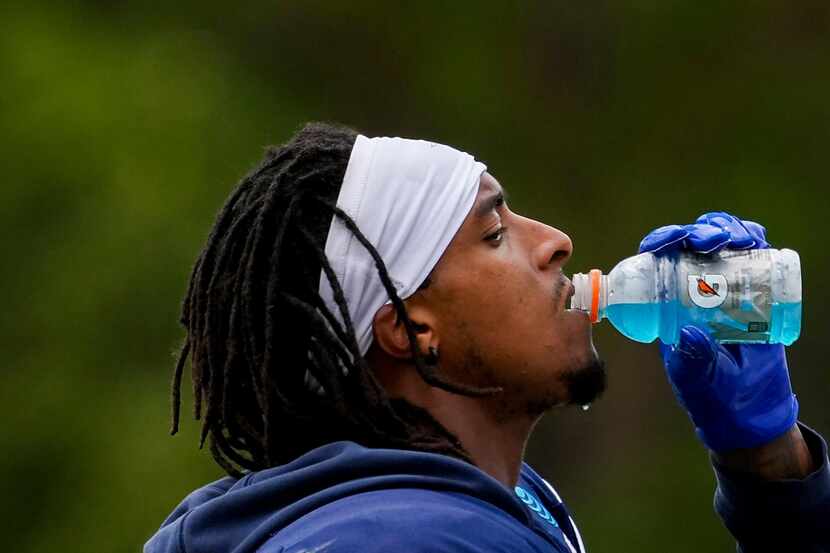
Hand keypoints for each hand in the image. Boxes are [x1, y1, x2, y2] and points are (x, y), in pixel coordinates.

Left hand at [639, 212, 798, 453]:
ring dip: (726, 229)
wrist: (749, 410)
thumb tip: (690, 334)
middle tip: (708, 241)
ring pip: (721, 243)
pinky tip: (754, 239)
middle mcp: (693, 290)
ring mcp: (725, 287)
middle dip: (697, 232)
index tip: (667, 243)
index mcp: (667, 305)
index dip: (661, 244)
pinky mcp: (756, 291)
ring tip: (735, 238)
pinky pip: (753, 256)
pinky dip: (754, 239)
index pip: (658, 263)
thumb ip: (695, 361)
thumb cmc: (713, 395)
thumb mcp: (697, 378)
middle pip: (690, 245)